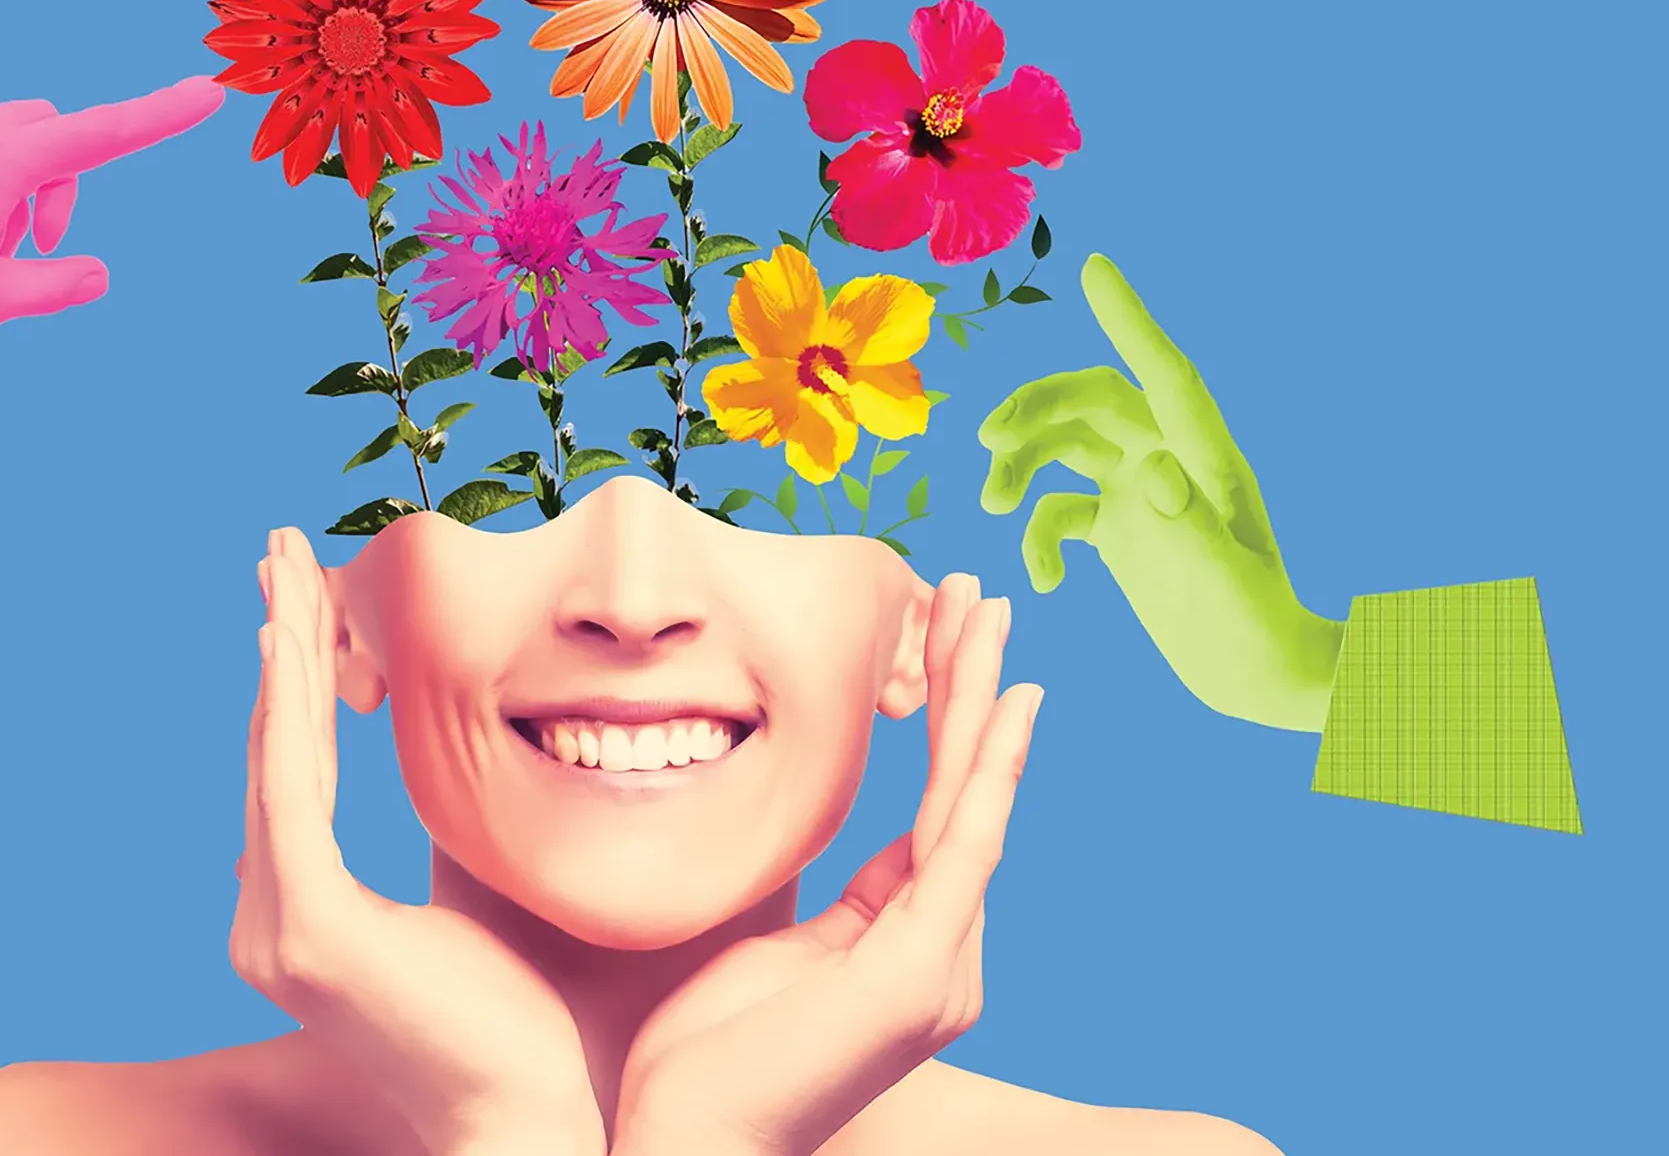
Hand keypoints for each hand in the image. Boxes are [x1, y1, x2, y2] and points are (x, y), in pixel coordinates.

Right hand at [232, 528, 605, 1155]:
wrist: (534, 1122)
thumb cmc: (524, 1025)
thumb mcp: (474, 899)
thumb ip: (444, 833)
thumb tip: (469, 758)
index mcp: (304, 920)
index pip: (296, 776)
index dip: (301, 684)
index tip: (305, 604)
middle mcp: (269, 922)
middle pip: (274, 752)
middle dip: (283, 645)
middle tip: (279, 553)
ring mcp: (279, 929)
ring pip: (278, 756)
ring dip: (286, 651)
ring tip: (284, 565)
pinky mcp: (311, 929)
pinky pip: (295, 789)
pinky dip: (295, 707)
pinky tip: (297, 637)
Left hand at [613, 577, 1042, 1155]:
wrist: (688, 1144)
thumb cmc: (707, 1054)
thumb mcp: (773, 949)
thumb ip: (825, 901)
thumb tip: (834, 842)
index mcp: (902, 942)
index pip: (935, 807)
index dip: (946, 720)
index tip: (942, 639)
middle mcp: (941, 952)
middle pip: (964, 791)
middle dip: (972, 686)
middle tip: (981, 594)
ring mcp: (940, 966)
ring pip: (970, 801)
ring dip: (979, 698)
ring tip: (986, 612)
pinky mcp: (920, 975)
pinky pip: (962, 847)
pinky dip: (987, 773)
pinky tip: (1005, 707)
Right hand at [977, 254, 1342, 731]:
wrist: (1259, 681)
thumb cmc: (1258, 633)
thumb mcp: (1226, 582)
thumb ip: (1189, 523)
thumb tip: (1151, 468)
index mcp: (1205, 458)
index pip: (1163, 374)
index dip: (1128, 320)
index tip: (1096, 268)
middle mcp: (1170, 463)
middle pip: (1094, 401)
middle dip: (1037, 408)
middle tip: (990, 443)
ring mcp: (1142, 496)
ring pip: (1068, 445)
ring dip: (1023, 464)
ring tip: (992, 504)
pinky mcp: (1121, 532)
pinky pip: (1062, 509)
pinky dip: (1038, 536)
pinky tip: (1044, 582)